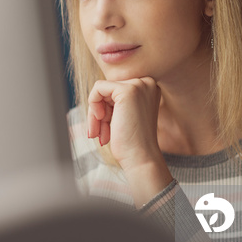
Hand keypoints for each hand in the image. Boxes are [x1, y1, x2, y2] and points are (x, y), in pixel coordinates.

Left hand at [87, 77, 172, 207]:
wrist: (140, 158)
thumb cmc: (131, 142)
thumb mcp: (125, 115)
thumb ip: (116, 100)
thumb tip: (96, 93)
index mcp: (148, 88)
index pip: (116, 90)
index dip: (106, 109)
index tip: (104, 128)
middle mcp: (147, 83)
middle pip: (108, 90)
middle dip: (99, 113)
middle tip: (98, 133)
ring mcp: (138, 85)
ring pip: (101, 90)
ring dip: (95, 114)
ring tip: (98, 134)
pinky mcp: (127, 90)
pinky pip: (98, 88)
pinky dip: (93, 105)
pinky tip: (100, 120)